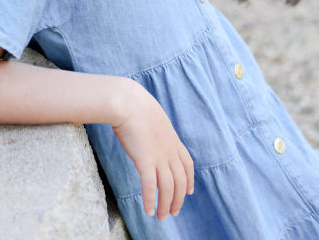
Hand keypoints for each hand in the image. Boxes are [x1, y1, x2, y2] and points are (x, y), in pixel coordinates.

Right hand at [112, 81, 193, 220]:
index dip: (190, 179)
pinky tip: (148, 210)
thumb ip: (155, 128)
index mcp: (172, 139)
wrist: (128, 102)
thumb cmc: (135, 104)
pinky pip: (150, 186)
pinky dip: (151, 200)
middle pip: (180, 180)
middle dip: (178, 198)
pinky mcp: (145, 161)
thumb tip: (148, 130)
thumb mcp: (153, 116)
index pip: (187, 164)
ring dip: (165, 204)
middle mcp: (169, 150)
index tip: (190, 191)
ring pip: (167, 187)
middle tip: (174, 211)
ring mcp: (159, 156)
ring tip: (161, 216)